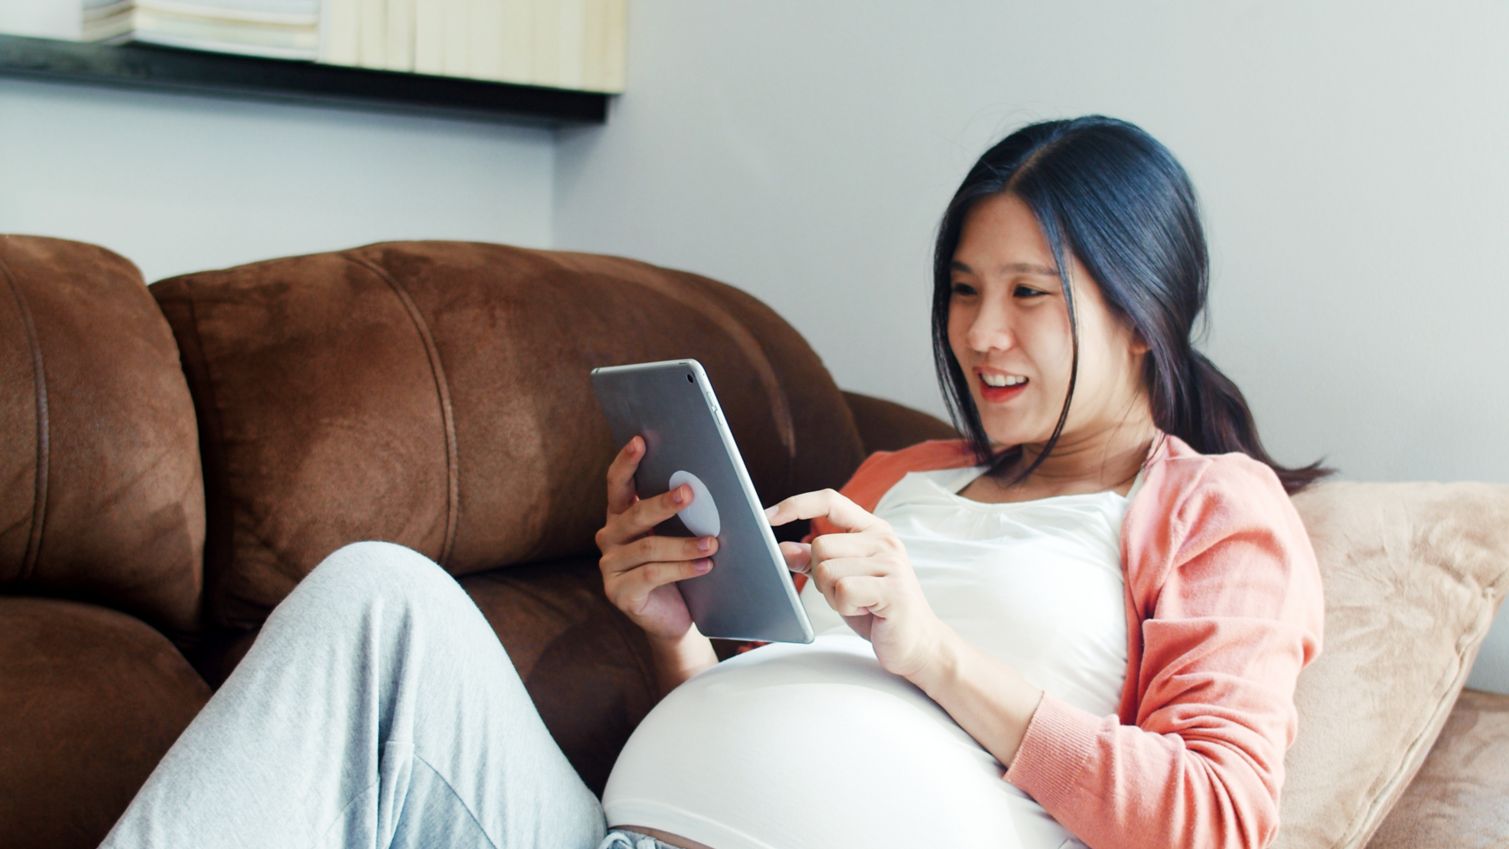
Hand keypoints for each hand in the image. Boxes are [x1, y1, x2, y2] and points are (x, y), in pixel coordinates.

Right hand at [594, 436, 718, 641]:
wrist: (673, 617)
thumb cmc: (678, 568)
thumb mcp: (678, 537)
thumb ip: (682, 514)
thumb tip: (707, 487)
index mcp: (620, 517)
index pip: (618, 485)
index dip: (627, 462)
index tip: (640, 441)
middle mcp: (609, 538)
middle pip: (634, 515)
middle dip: (663, 503)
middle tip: (689, 492)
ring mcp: (610, 567)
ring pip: (648, 548)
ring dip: (683, 544)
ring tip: (712, 543)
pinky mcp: (619, 593)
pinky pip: (651, 575)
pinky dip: (681, 569)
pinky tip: (705, 566)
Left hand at [766, 489, 947, 678]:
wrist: (917, 644)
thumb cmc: (877, 610)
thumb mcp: (840, 580)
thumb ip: (813, 562)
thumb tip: (781, 548)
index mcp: (873, 530)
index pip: (830, 500)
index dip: (796, 504)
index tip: (767, 515)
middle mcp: (884, 541)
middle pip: (820, 546)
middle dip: (821, 575)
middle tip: (844, 592)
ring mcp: (891, 564)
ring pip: (827, 570)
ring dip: (833, 595)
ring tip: (858, 602)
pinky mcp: (892, 590)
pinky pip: (843, 592)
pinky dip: (845, 607)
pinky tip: (866, 611)